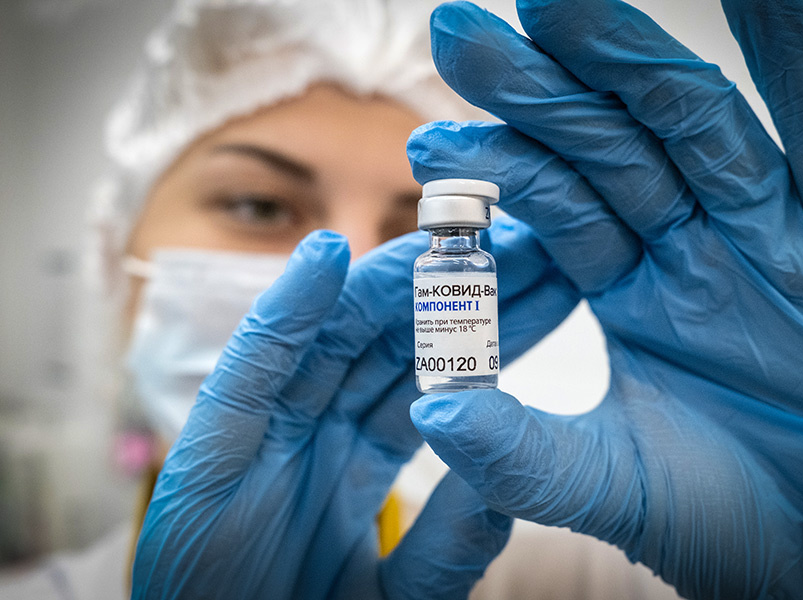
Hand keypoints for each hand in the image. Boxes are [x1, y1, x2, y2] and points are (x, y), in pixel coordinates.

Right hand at [131, 226, 579, 598]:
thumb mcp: (401, 599)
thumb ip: (449, 546)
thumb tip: (503, 487)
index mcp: (361, 462)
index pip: (434, 381)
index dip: (487, 333)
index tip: (544, 284)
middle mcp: (318, 433)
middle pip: (389, 346)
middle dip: (450, 293)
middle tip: (511, 242)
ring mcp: (266, 434)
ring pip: (330, 340)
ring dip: (381, 285)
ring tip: (436, 241)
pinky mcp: (210, 447)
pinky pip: (252, 368)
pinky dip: (285, 311)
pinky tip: (327, 257)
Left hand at [406, 1, 802, 597]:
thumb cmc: (738, 520)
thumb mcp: (611, 484)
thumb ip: (518, 452)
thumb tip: (430, 411)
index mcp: (633, 291)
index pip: (555, 209)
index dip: (494, 172)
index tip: (425, 143)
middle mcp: (695, 245)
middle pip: (607, 146)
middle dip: (534, 90)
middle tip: (457, 30)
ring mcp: (772, 231)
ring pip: (692, 124)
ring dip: (627, 57)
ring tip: (555, 0)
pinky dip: (796, 56)